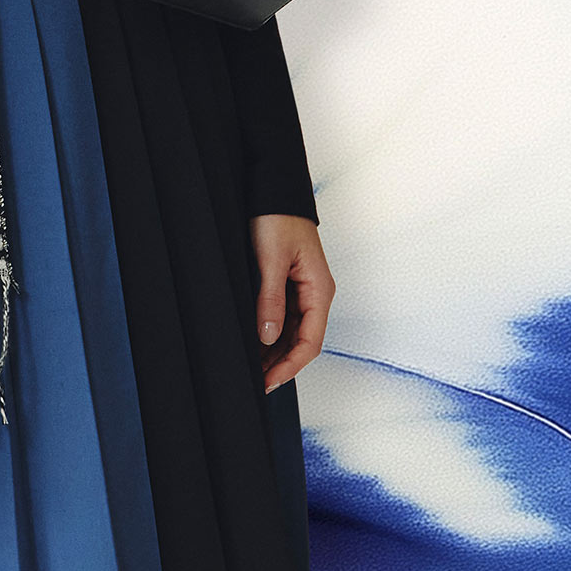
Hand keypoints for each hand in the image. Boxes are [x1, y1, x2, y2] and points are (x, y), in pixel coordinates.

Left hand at [250, 212, 334, 392]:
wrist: (273, 188)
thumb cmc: (278, 216)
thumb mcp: (272, 259)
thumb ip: (271, 299)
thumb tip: (268, 336)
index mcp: (319, 289)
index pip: (310, 341)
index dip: (290, 366)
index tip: (269, 381)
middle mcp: (315, 293)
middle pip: (302, 341)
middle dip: (280, 364)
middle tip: (255, 381)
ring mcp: (303, 289)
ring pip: (292, 331)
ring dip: (274, 351)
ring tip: (252, 367)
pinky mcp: (289, 283)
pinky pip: (283, 316)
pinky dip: (270, 333)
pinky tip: (254, 343)